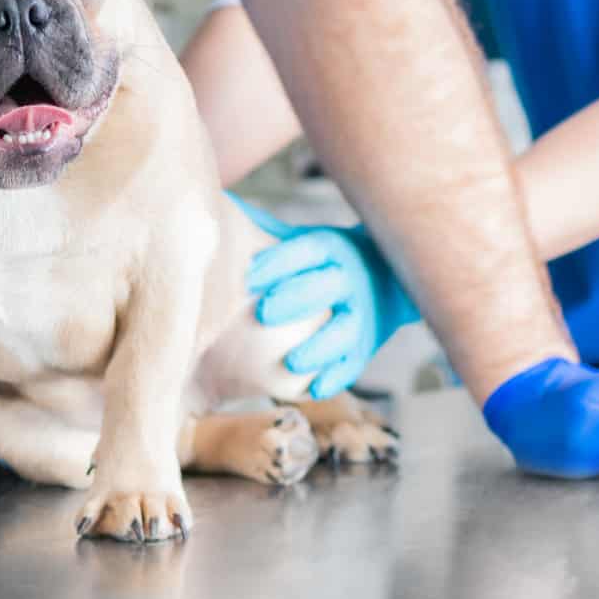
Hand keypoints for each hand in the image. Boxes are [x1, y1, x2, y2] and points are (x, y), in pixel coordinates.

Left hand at [233, 196, 418, 398]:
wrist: (386, 281)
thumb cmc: (321, 262)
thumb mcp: (301, 239)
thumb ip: (262, 229)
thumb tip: (212, 209)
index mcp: (330, 249)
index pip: (308, 250)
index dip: (280, 260)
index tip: (248, 274)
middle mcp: (349, 280)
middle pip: (328, 287)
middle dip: (297, 298)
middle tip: (264, 312)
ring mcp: (361, 315)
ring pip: (345, 331)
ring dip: (321, 347)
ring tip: (293, 362)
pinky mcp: (365, 346)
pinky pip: (354, 363)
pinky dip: (336, 376)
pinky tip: (313, 389)